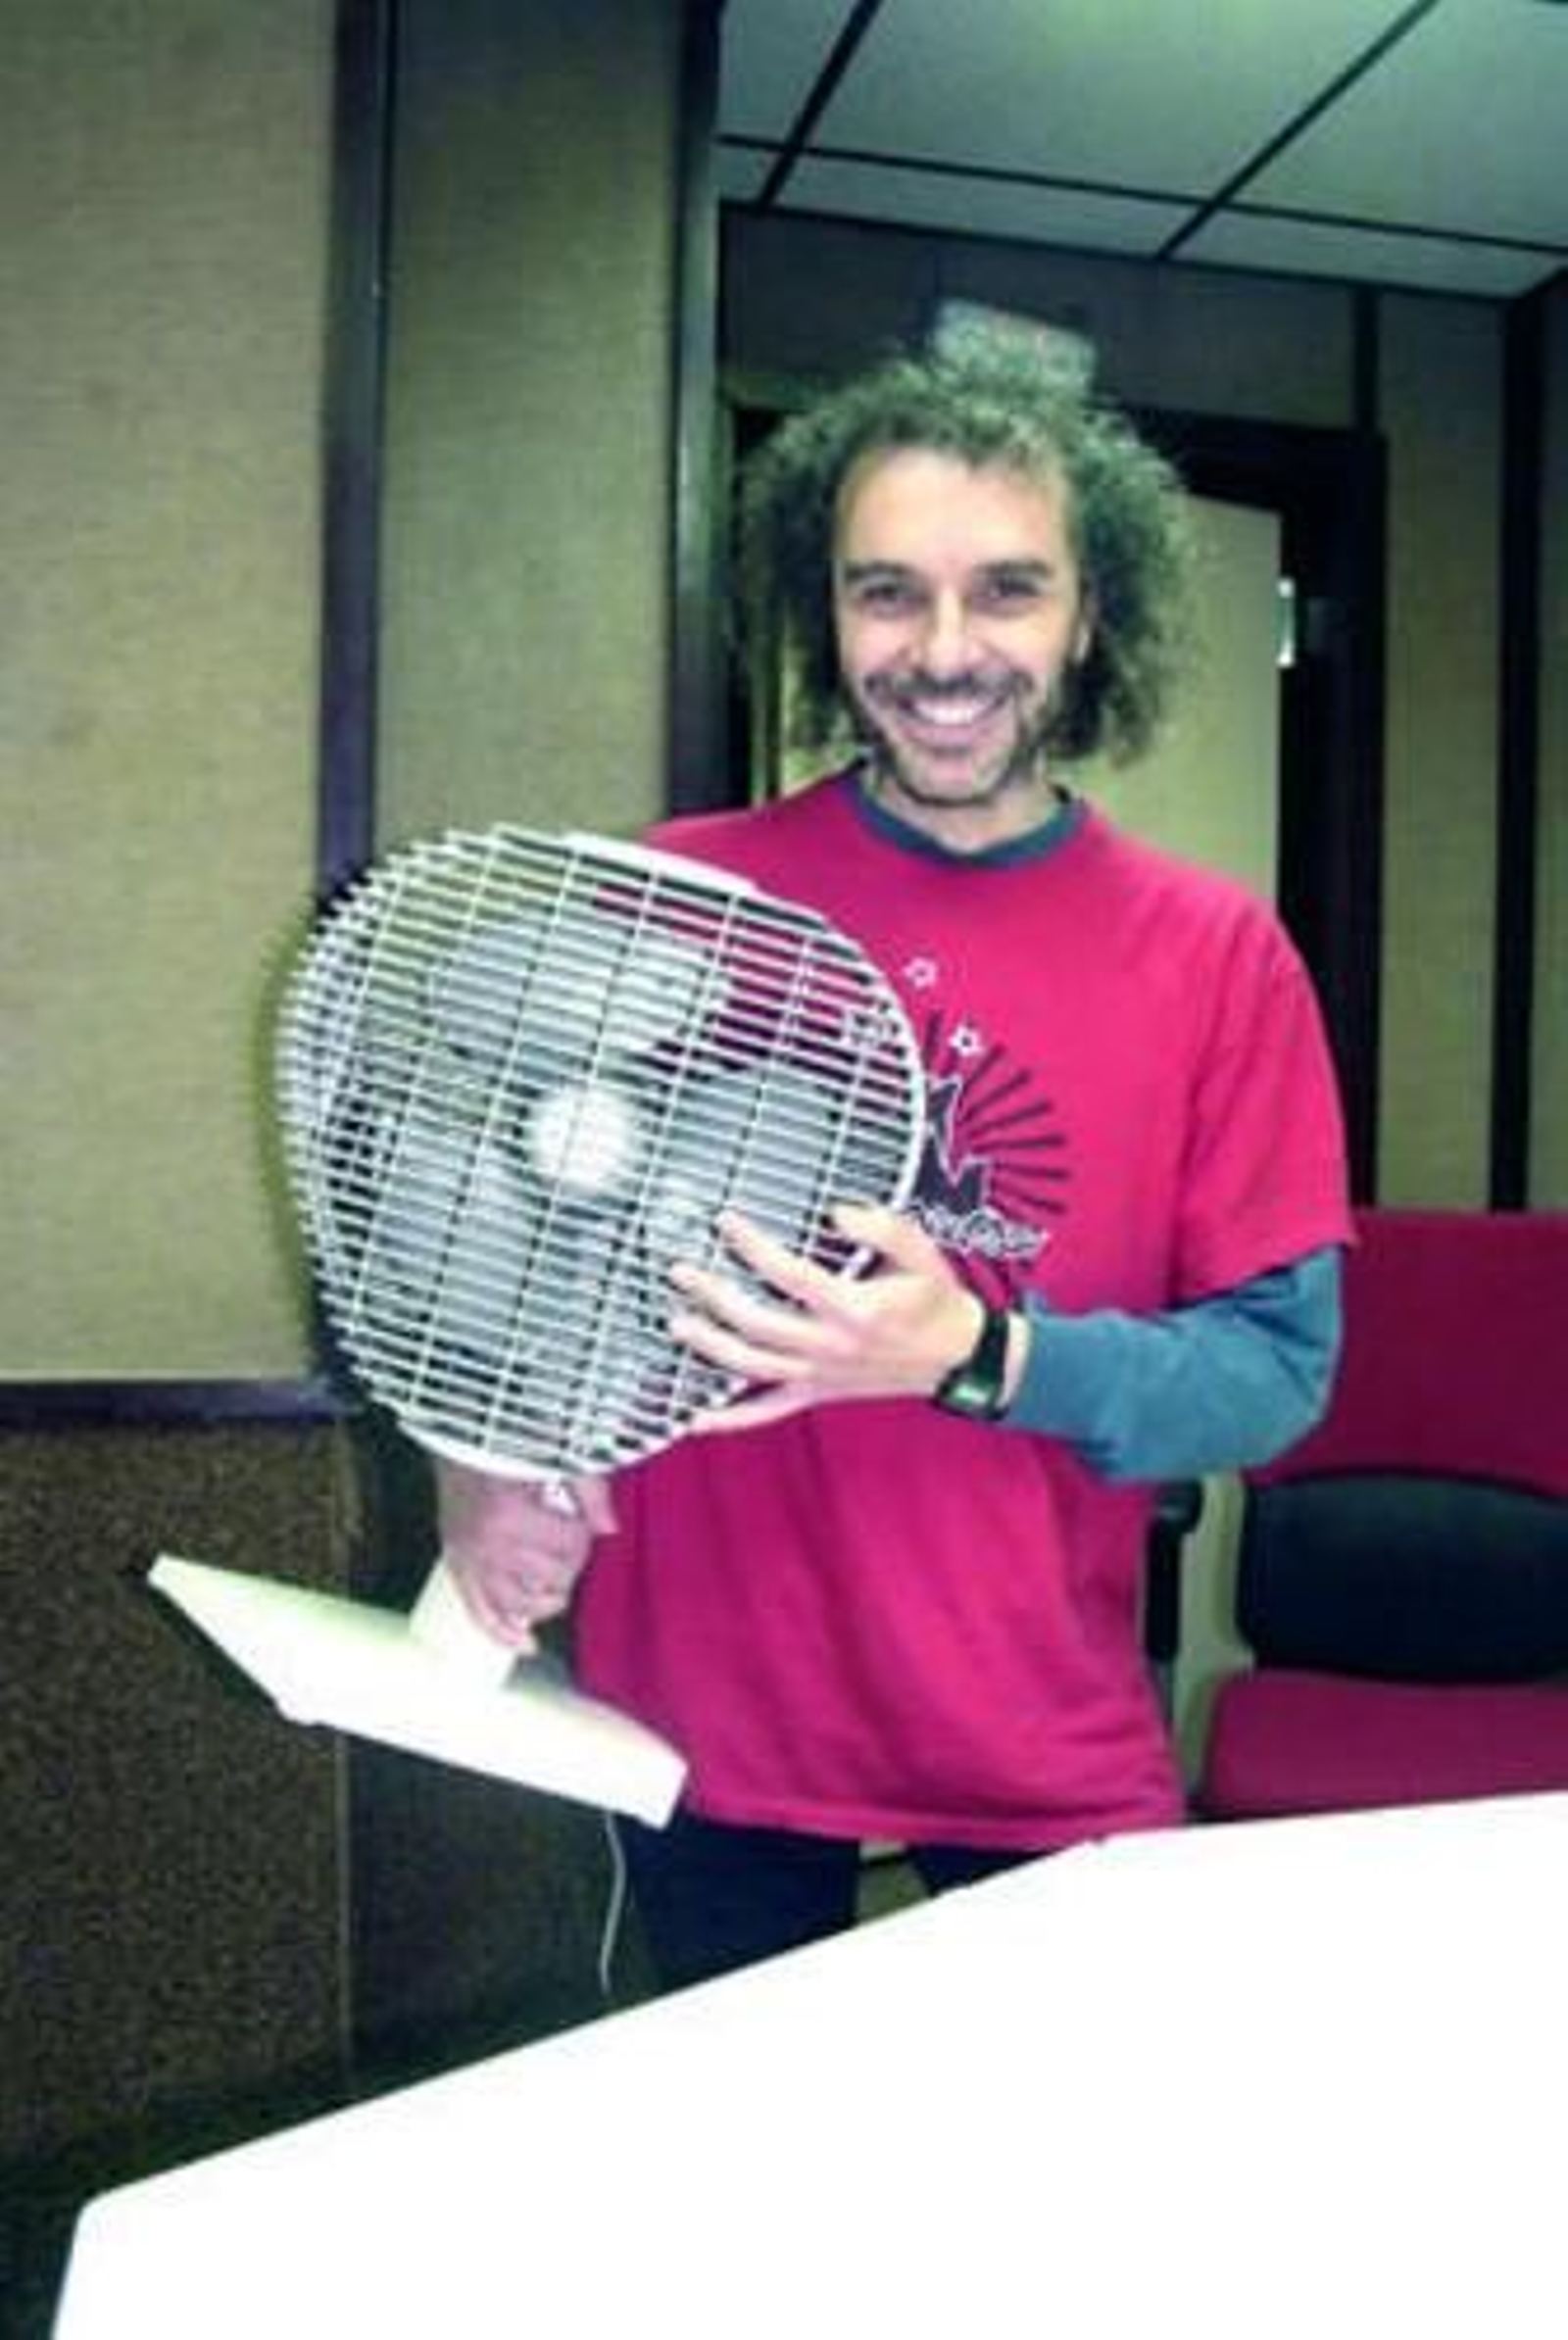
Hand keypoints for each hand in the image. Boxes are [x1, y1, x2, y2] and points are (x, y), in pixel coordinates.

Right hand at [436, 1461, 616, 1650]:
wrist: (455, 1436)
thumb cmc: (501, 1442)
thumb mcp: (551, 1454)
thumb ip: (587, 1489)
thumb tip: (609, 1526)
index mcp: (511, 1516)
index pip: (570, 1545)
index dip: (582, 1533)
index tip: (577, 1517)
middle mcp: (487, 1545)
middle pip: (551, 1578)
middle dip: (568, 1563)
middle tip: (567, 1542)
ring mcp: (470, 1560)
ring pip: (518, 1605)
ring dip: (544, 1602)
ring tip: (556, 1589)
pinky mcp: (457, 1566)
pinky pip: (479, 1613)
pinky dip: (502, 1634)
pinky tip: (525, 1645)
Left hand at [669, 1202, 991, 1434]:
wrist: (959, 1357)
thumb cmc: (936, 1302)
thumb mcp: (921, 1252)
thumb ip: (881, 1227)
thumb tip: (837, 1212)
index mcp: (854, 1309)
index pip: (788, 1274)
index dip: (752, 1245)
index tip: (726, 1222)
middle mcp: (831, 1347)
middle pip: (756, 1323)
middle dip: (713, 1296)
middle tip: (682, 1271)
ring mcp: (821, 1376)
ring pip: (751, 1366)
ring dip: (710, 1345)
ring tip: (678, 1321)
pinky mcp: (818, 1394)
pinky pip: (767, 1412)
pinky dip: (729, 1420)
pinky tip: (696, 1416)